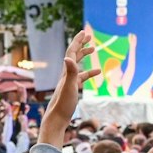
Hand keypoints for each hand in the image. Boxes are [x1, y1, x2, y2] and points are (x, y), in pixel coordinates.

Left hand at [39, 28, 101, 148]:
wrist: (56, 120)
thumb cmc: (63, 104)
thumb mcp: (70, 87)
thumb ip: (71, 72)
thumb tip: (69, 57)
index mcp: (66, 72)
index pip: (71, 52)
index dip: (78, 41)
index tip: (84, 32)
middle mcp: (66, 75)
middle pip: (73, 55)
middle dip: (81, 45)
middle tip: (89, 37)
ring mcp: (68, 82)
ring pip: (77, 65)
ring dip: (84, 56)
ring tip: (93, 49)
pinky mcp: (71, 90)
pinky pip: (81, 77)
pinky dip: (88, 73)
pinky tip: (97, 72)